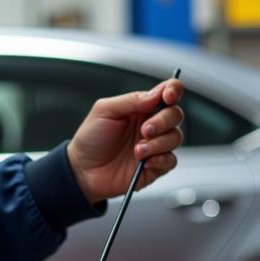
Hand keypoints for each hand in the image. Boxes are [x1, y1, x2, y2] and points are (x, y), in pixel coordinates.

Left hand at [66, 77, 183, 204]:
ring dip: (158, 143)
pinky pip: (171, 161)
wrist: (84, 170)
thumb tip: (155, 94)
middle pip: (175, 115)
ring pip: (176, 138)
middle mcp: (151, 124)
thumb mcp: (104, 111)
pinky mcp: (156, 166)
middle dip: (163, 121)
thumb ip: (131, 100)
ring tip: (137, 150)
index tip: (168, 96)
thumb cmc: (91, 139)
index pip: (167, 92)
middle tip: (145, 130)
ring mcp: (155, 145)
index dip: (173, 90)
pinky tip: (145, 162)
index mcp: (141, 107)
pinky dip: (161, 160)